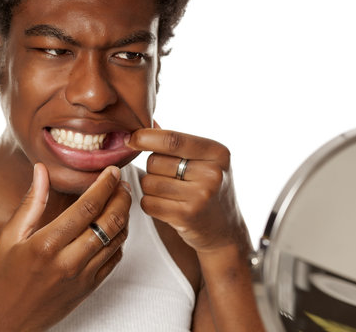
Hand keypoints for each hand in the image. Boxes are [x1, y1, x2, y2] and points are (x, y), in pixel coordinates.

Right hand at [0, 164, 130, 330]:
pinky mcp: (90, 288)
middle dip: (122, 197)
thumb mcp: (10, 236)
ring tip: (121, 200)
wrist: (8, 321)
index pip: (87, 207)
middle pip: (110, 221)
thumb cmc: (5, 277)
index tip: (111, 171)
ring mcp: (83, 277)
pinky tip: (114, 227)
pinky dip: (120, 240)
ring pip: (117, 240)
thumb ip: (31, 201)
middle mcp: (69, 261)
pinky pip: (115, 259)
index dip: (105, 185)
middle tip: (122, 183)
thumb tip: (41, 170)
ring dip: (124, 216)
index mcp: (47, 244)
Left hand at [126, 122, 248, 253]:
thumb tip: (144, 124)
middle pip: (155, 161)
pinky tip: (167, 207)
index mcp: (217, 152)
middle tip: (171, 180)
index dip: (145, 137)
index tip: (130, 139)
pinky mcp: (187, 216)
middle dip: (153, 169)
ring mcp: (201, 196)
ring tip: (171, 194)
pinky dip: (150, 204)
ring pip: (149, 182)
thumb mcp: (204, 161)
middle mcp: (212, 173)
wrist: (225, 231)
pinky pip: (148, 202)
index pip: (172, 139)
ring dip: (151, 188)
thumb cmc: (207, 188)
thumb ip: (177, 143)